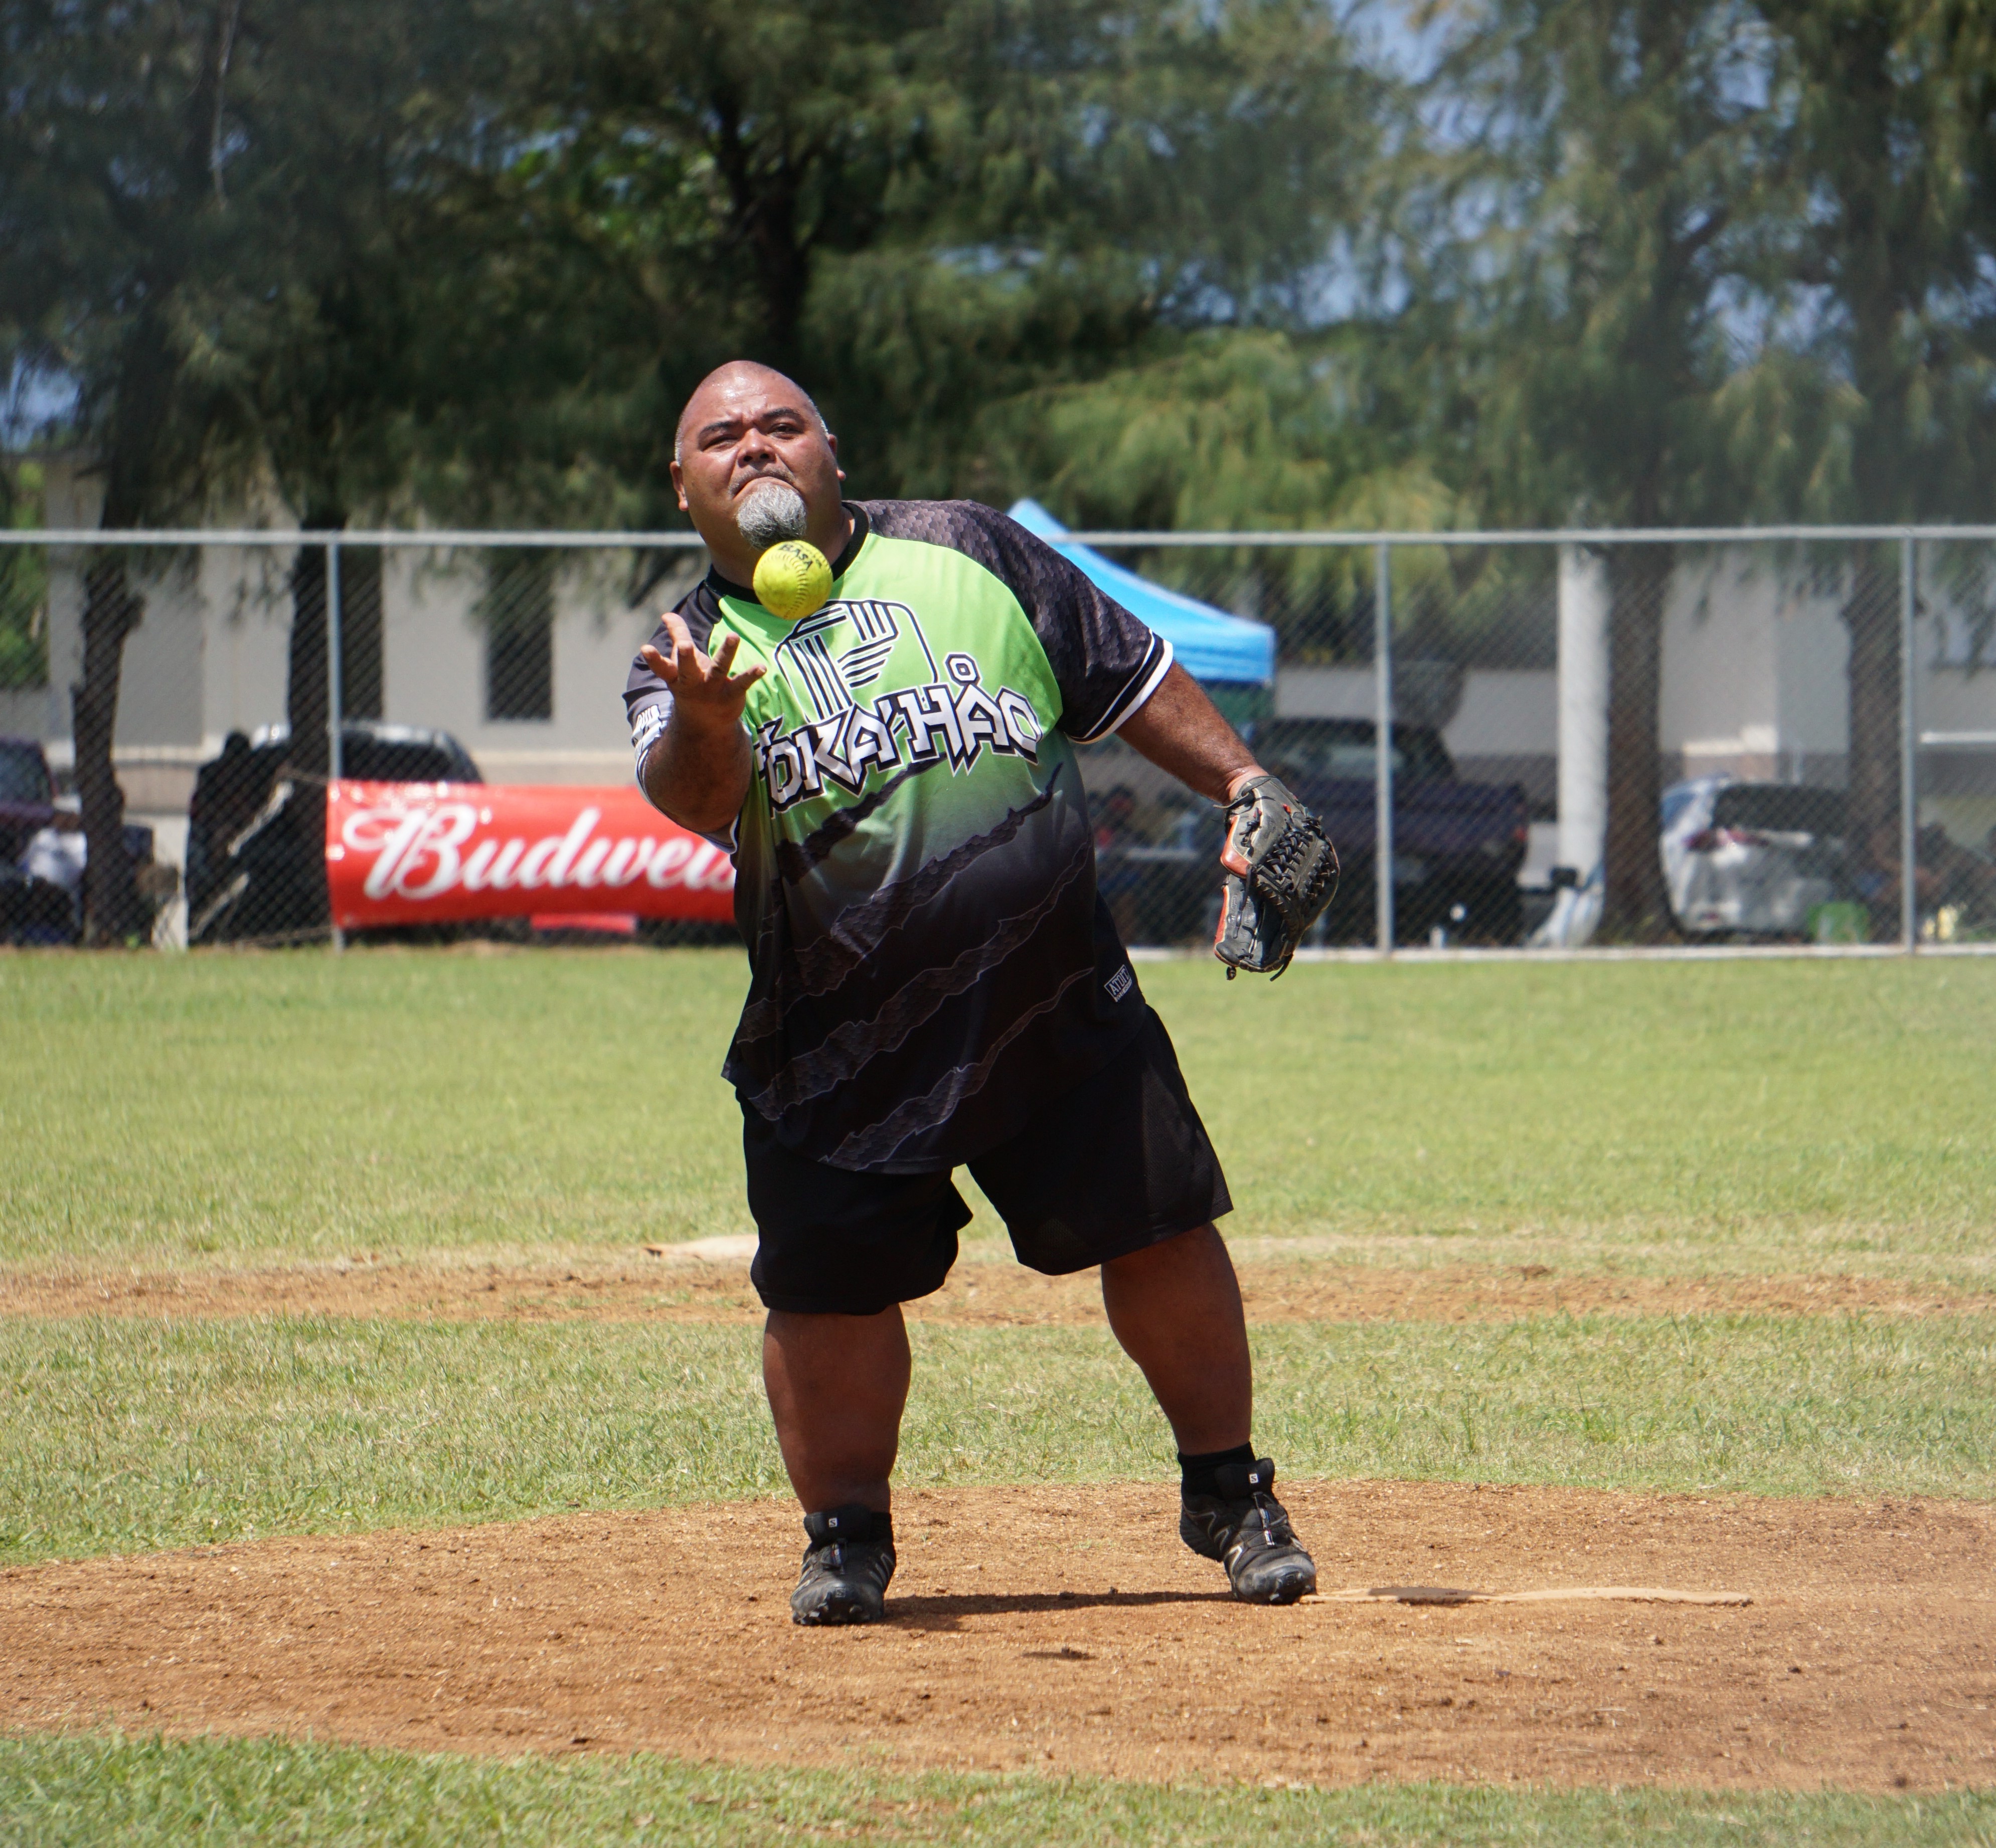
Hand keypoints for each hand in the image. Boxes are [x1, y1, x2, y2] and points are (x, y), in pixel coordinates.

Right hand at [639, 614, 764, 729]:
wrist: (706, 724)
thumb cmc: (692, 683)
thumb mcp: (682, 662)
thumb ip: (677, 636)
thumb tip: (667, 614)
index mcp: (677, 675)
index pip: (663, 667)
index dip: (654, 659)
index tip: (645, 648)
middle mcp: (692, 683)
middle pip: (687, 669)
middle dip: (685, 657)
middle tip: (685, 645)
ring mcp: (712, 690)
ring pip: (718, 669)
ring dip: (726, 652)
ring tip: (733, 636)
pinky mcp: (731, 694)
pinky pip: (741, 683)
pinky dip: (752, 675)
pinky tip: (762, 667)